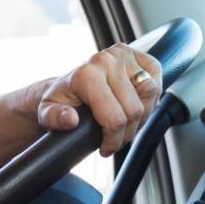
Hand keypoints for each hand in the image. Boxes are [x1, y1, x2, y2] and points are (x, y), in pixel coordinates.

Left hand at [37, 43, 161, 156]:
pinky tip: (136, 106)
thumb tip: (70, 119)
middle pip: (135, 110)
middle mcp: (106, 60)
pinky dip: (151, 99)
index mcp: (86, 74)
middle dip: (128, 133)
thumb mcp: (47, 113)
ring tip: (126, 124)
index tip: (106, 148)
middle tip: (116, 139)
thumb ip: (54, 118)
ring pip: (151, 96)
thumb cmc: (61, 100)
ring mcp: (124, 55)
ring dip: (142, 117)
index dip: (114, 139)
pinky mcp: (139, 55)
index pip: (115, 118)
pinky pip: (157, 81)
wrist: (69, 84)